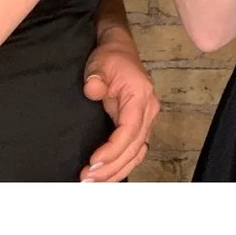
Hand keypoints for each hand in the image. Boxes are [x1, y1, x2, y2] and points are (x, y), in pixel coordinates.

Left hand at [78, 41, 157, 182]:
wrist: (119, 52)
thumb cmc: (110, 58)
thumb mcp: (100, 63)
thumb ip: (96, 77)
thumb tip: (93, 90)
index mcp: (140, 95)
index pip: (130, 128)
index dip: (113, 149)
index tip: (94, 161)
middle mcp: (148, 109)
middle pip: (134, 146)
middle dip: (111, 166)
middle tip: (88, 178)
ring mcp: (145, 119)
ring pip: (136, 152)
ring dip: (116, 170)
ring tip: (94, 182)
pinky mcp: (138, 125)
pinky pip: (134, 151)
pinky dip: (122, 165)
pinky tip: (108, 175)